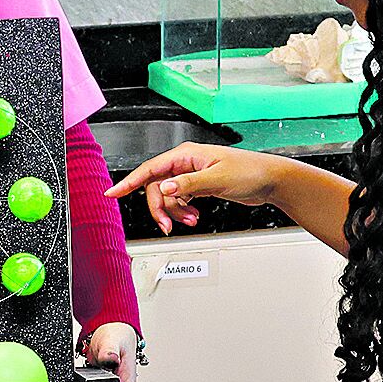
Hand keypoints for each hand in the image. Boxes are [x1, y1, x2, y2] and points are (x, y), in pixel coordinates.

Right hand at [106, 143, 291, 234]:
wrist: (269, 180)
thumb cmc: (249, 171)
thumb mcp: (217, 178)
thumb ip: (190, 183)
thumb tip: (166, 187)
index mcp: (186, 155)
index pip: (150, 169)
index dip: (129, 181)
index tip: (112, 192)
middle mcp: (185, 164)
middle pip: (156, 187)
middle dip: (160, 208)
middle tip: (167, 226)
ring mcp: (191, 176)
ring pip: (168, 197)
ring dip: (175, 212)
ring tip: (190, 221)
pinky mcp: (198, 186)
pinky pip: (180, 200)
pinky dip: (183, 211)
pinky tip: (194, 217)